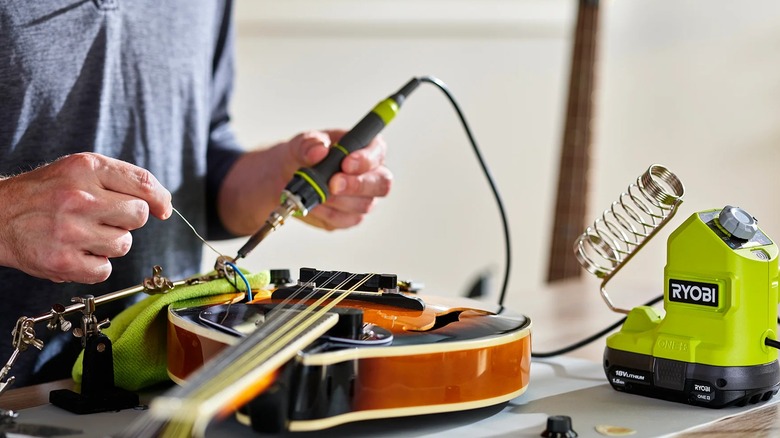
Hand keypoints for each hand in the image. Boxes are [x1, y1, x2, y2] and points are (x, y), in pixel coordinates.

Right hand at [0, 153, 171, 282]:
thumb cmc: (46, 192)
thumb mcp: (79, 169)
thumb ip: (122, 180)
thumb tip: (163, 205)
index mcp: (86, 168)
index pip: (144, 183)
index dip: (160, 199)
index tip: (162, 209)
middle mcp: (79, 198)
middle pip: (138, 215)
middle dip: (128, 220)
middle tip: (105, 218)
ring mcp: (70, 231)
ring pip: (124, 244)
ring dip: (111, 242)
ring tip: (85, 233)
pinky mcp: (63, 262)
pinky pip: (105, 270)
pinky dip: (96, 265)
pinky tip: (77, 251)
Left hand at [218, 129, 391, 233]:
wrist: (287, 178)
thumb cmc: (302, 156)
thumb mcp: (300, 143)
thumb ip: (309, 144)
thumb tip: (319, 150)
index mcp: (365, 148)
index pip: (377, 153)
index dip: (366, 160)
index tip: (346, 163)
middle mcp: (371, 174)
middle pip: (381, 184)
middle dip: (357, 185)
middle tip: (333, 184)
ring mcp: (363, 198)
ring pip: (364, 205)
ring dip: (337, 201)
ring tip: (315, 193)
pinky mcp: (350, 216)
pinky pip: (346, 220)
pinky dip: (328, 214)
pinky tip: (314, 206)